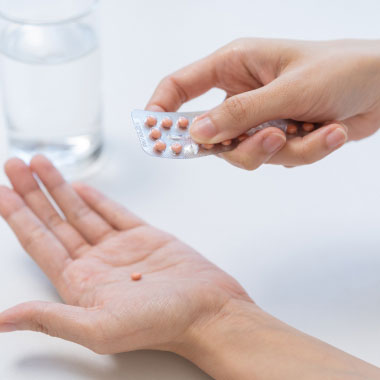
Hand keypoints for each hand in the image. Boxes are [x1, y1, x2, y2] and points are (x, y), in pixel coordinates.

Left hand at [0, 155, 249, 353]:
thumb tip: (3, 320)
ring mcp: (119, 248)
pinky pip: (113, 213)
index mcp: (80, 285)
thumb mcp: (100, 328)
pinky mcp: (143, 237)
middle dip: (33, 193)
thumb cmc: (161, 323)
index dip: (18, 216)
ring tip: (41, 165)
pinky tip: (80, 187)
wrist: (208, 309)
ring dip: (60, 188)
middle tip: (15, 165)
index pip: (39, 243)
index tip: (2, 191)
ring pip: (82, 212)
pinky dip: (96, 199)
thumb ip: (52, 319)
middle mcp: (96, 264)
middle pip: (55, 222)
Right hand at [147, 38, 379, 169]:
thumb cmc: (340, 69)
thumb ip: (240, 114)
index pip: (180, 86)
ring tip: (314, 130)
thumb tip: (197, 134)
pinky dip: (306, 150)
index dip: (160, 108)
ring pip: (246, 153)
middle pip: (214, 135)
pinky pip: (278, 157)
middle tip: (271, 138)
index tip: (152, 133)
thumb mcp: (287, 89)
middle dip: (243, 145)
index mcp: (234, 67)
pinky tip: (331, 131)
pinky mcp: (279, 137)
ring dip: (283, 149)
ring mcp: (259, 119)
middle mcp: (241, 94)